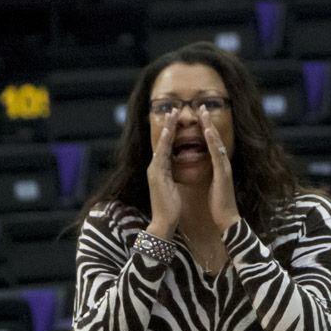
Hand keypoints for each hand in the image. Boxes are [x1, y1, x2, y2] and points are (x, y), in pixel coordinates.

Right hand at [147, 109, 180, 237]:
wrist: (163, 223)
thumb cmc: (170, 209)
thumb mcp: (172, 190)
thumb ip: (171, 179)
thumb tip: (173, 173)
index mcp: (160, 171)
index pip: (166, 147)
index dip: (171, 133)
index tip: (177, 119)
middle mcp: (155, 168)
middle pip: (162, 142)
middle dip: (168, 125)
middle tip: (174, 108)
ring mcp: (154, 170)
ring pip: (161, 144)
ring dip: (166, 128)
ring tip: (172, 113)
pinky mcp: (156, 174)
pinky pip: (161, 154)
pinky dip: (164, 142)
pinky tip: (168, 130)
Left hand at [201, 106, 239, 232]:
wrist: (227, 219)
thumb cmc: (218, 205)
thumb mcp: (212, 185)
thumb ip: (210, 174)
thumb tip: (206, 168)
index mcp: (219, 166)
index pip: (211, 144)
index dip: (206, 130)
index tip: (198, 117)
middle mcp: (223, 164)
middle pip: (215, 139)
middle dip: (208, 122)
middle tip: (201, 106)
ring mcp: (224, 168)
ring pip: (216, 143)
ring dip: (210, 127)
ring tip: (203, 113)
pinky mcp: (223, 174)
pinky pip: (217, 154)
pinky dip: (212, 142)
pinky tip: (208, 131)